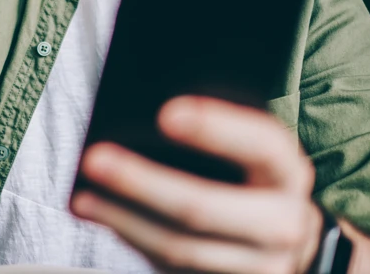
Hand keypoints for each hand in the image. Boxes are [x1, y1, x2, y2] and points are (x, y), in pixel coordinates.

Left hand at [71, 96, 322, 273]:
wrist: (285, 239)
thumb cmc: (250, 174)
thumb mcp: (248, 148)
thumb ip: (213, 130)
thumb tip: (145, 111)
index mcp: (287, 170)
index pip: (259, 144)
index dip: (215, 128)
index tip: (164, 112)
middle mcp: (283, 223)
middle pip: (204, 207)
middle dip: (142, 182)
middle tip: (93, 157)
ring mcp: (261, 267)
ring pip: (180, 247)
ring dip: (123, 220)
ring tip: (82, 198)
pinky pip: (170, 268)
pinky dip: (134, 240)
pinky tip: (104, 218)